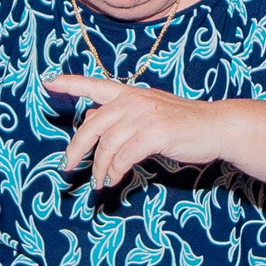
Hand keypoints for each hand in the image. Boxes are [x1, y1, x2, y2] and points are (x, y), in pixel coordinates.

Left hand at [45, 75, 247, 189]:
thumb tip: (93, 120)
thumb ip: (122, 117)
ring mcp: (145, 115)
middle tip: (67, 166)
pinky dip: (115, 171)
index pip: (95, 85)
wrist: (216, 126)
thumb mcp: (149, 113)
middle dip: (76, 148)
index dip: (71, 84)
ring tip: (99, 182)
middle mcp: (134, 100)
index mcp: (131, 94)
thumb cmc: (182, 124)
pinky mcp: (155, 133)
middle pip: (93, 125)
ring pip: (107, 145)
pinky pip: (124, 156)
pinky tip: (114, 179)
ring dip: (99, 167)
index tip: (49, 83)